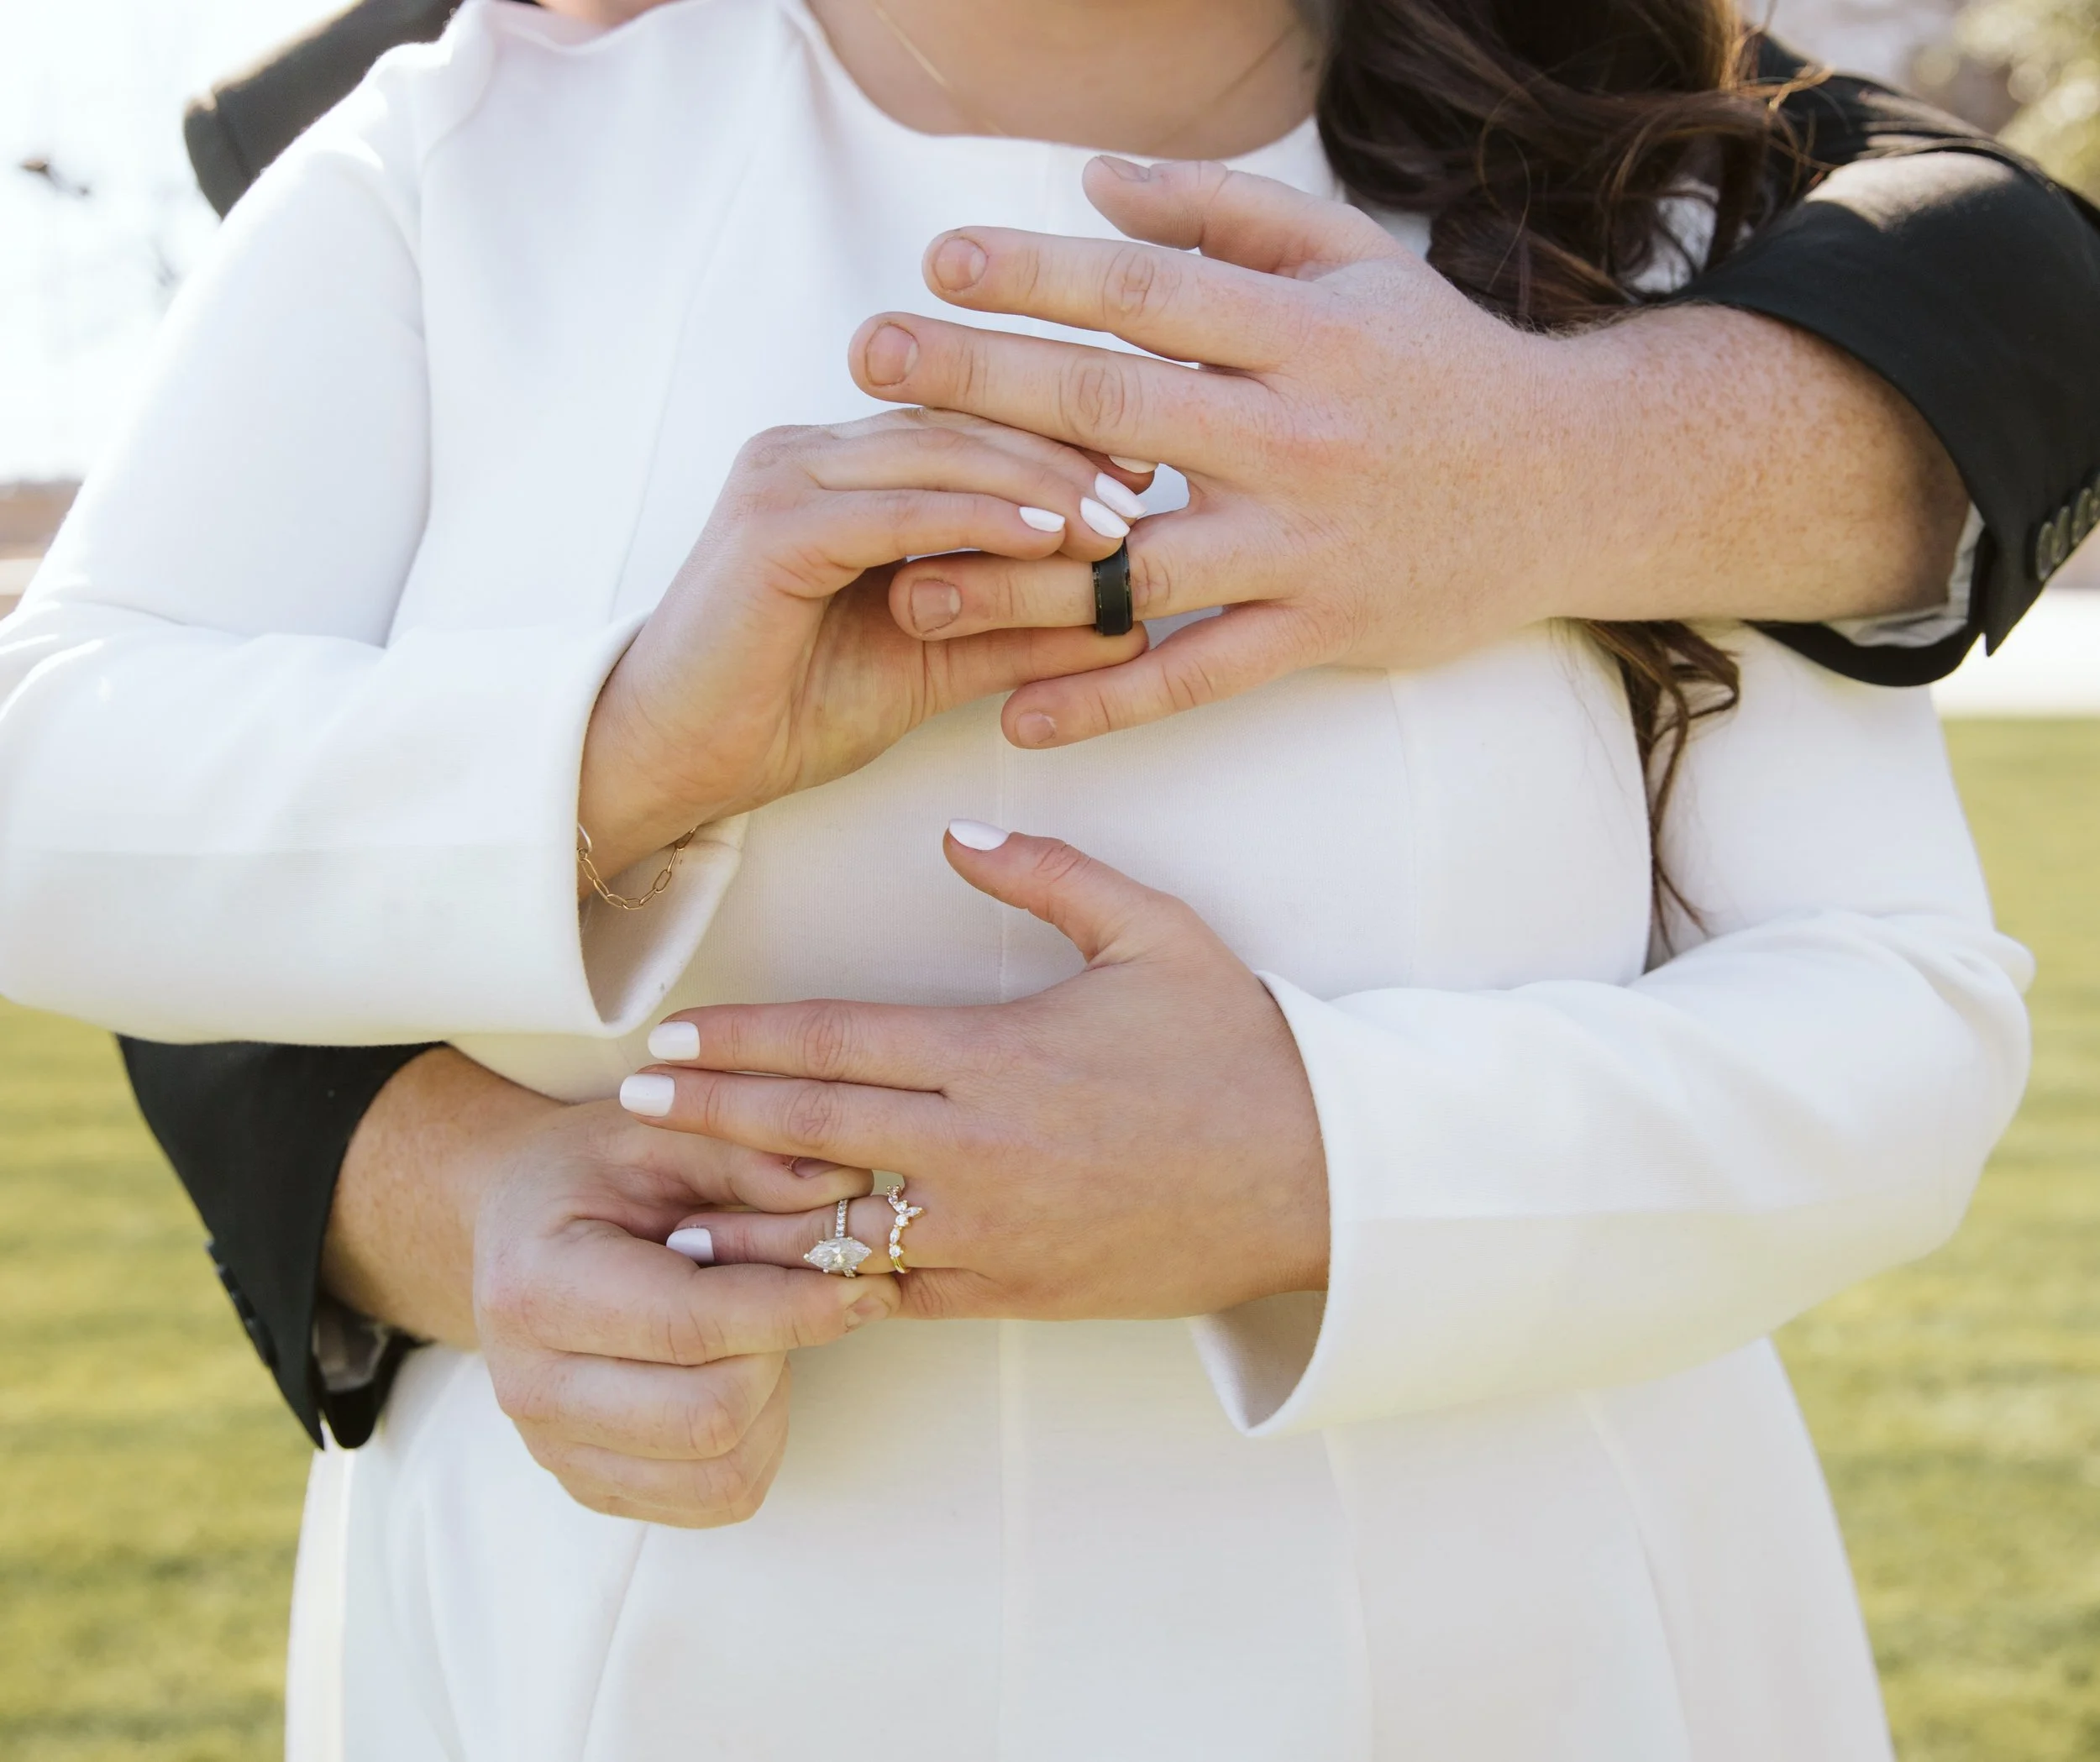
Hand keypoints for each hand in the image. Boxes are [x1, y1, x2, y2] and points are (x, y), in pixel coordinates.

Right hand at [471, 1099, 897, 1525]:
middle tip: (798, 1297)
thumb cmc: (594, 1173)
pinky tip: (741, 1374)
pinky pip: (718, 1498)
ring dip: (776, 1403)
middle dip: (782, 1353)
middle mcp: (531, 1384)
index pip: (690, 1325)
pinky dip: (758, 1441)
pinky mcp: (594, 1486)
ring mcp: (556, 1449)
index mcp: (538, 1285)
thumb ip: (753, 1158)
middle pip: (711, 1415)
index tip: (862, 1283)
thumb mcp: (665, 1133)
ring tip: (761, 1333)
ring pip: (725, 1472)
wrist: (515, 1226)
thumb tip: (848, 1186)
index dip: (792, 1310)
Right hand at [578, 411, 1148, 874]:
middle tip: (1149, 491)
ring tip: (1117, 520)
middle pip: (959, 426)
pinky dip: (978, 519)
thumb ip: (1015, 631)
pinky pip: (898, 509)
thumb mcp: (930, 662)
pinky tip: (1047, 536)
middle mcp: (807, 451)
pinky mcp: (772, 525)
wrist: (673, 761)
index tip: (1143, 480)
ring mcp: (783, 477)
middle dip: (1062, 454)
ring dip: (1036, 482)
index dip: (1056, 446)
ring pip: (936, 455)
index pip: (964, 432)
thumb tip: (1126, 625)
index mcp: (838, 468)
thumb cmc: (785, 712)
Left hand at [617, 824, 1328, 1319]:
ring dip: (743, 1223)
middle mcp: (975, 1147)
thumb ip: (1049, 874)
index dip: (740, 1040)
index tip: (670, 1036)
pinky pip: (899, 1296)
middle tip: (629, 1104)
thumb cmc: (1239, 1047)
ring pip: (833, 1231)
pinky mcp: (1014, 1291)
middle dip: (708, 1116)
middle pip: (806, 1131)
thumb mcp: (1156, 932)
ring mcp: (990, 1231)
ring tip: (666, 1218)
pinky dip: (829, 1289)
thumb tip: (957, 834)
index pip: (833, 1042)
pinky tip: (776, 1287)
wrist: (1318, 1179)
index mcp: (996, 1053)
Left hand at [851, 156, 1962, 749]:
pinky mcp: (1319, 634)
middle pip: (1113, 409)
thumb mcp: (1356, 261)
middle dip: (980, 382)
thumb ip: (1225, 213)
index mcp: (1299, 333)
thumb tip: (1092, 180)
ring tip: (902, 583)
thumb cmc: (1442, 363)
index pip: (1146, 294)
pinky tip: (1016, 716)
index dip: (1037, 272)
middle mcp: (1293, 436)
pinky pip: (1197, 676)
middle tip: (865, 364)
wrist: (1574, 485)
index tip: (936, 260)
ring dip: (1015, 577)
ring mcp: (1304, 546)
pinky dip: (1108, 703)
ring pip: (1139, 566)